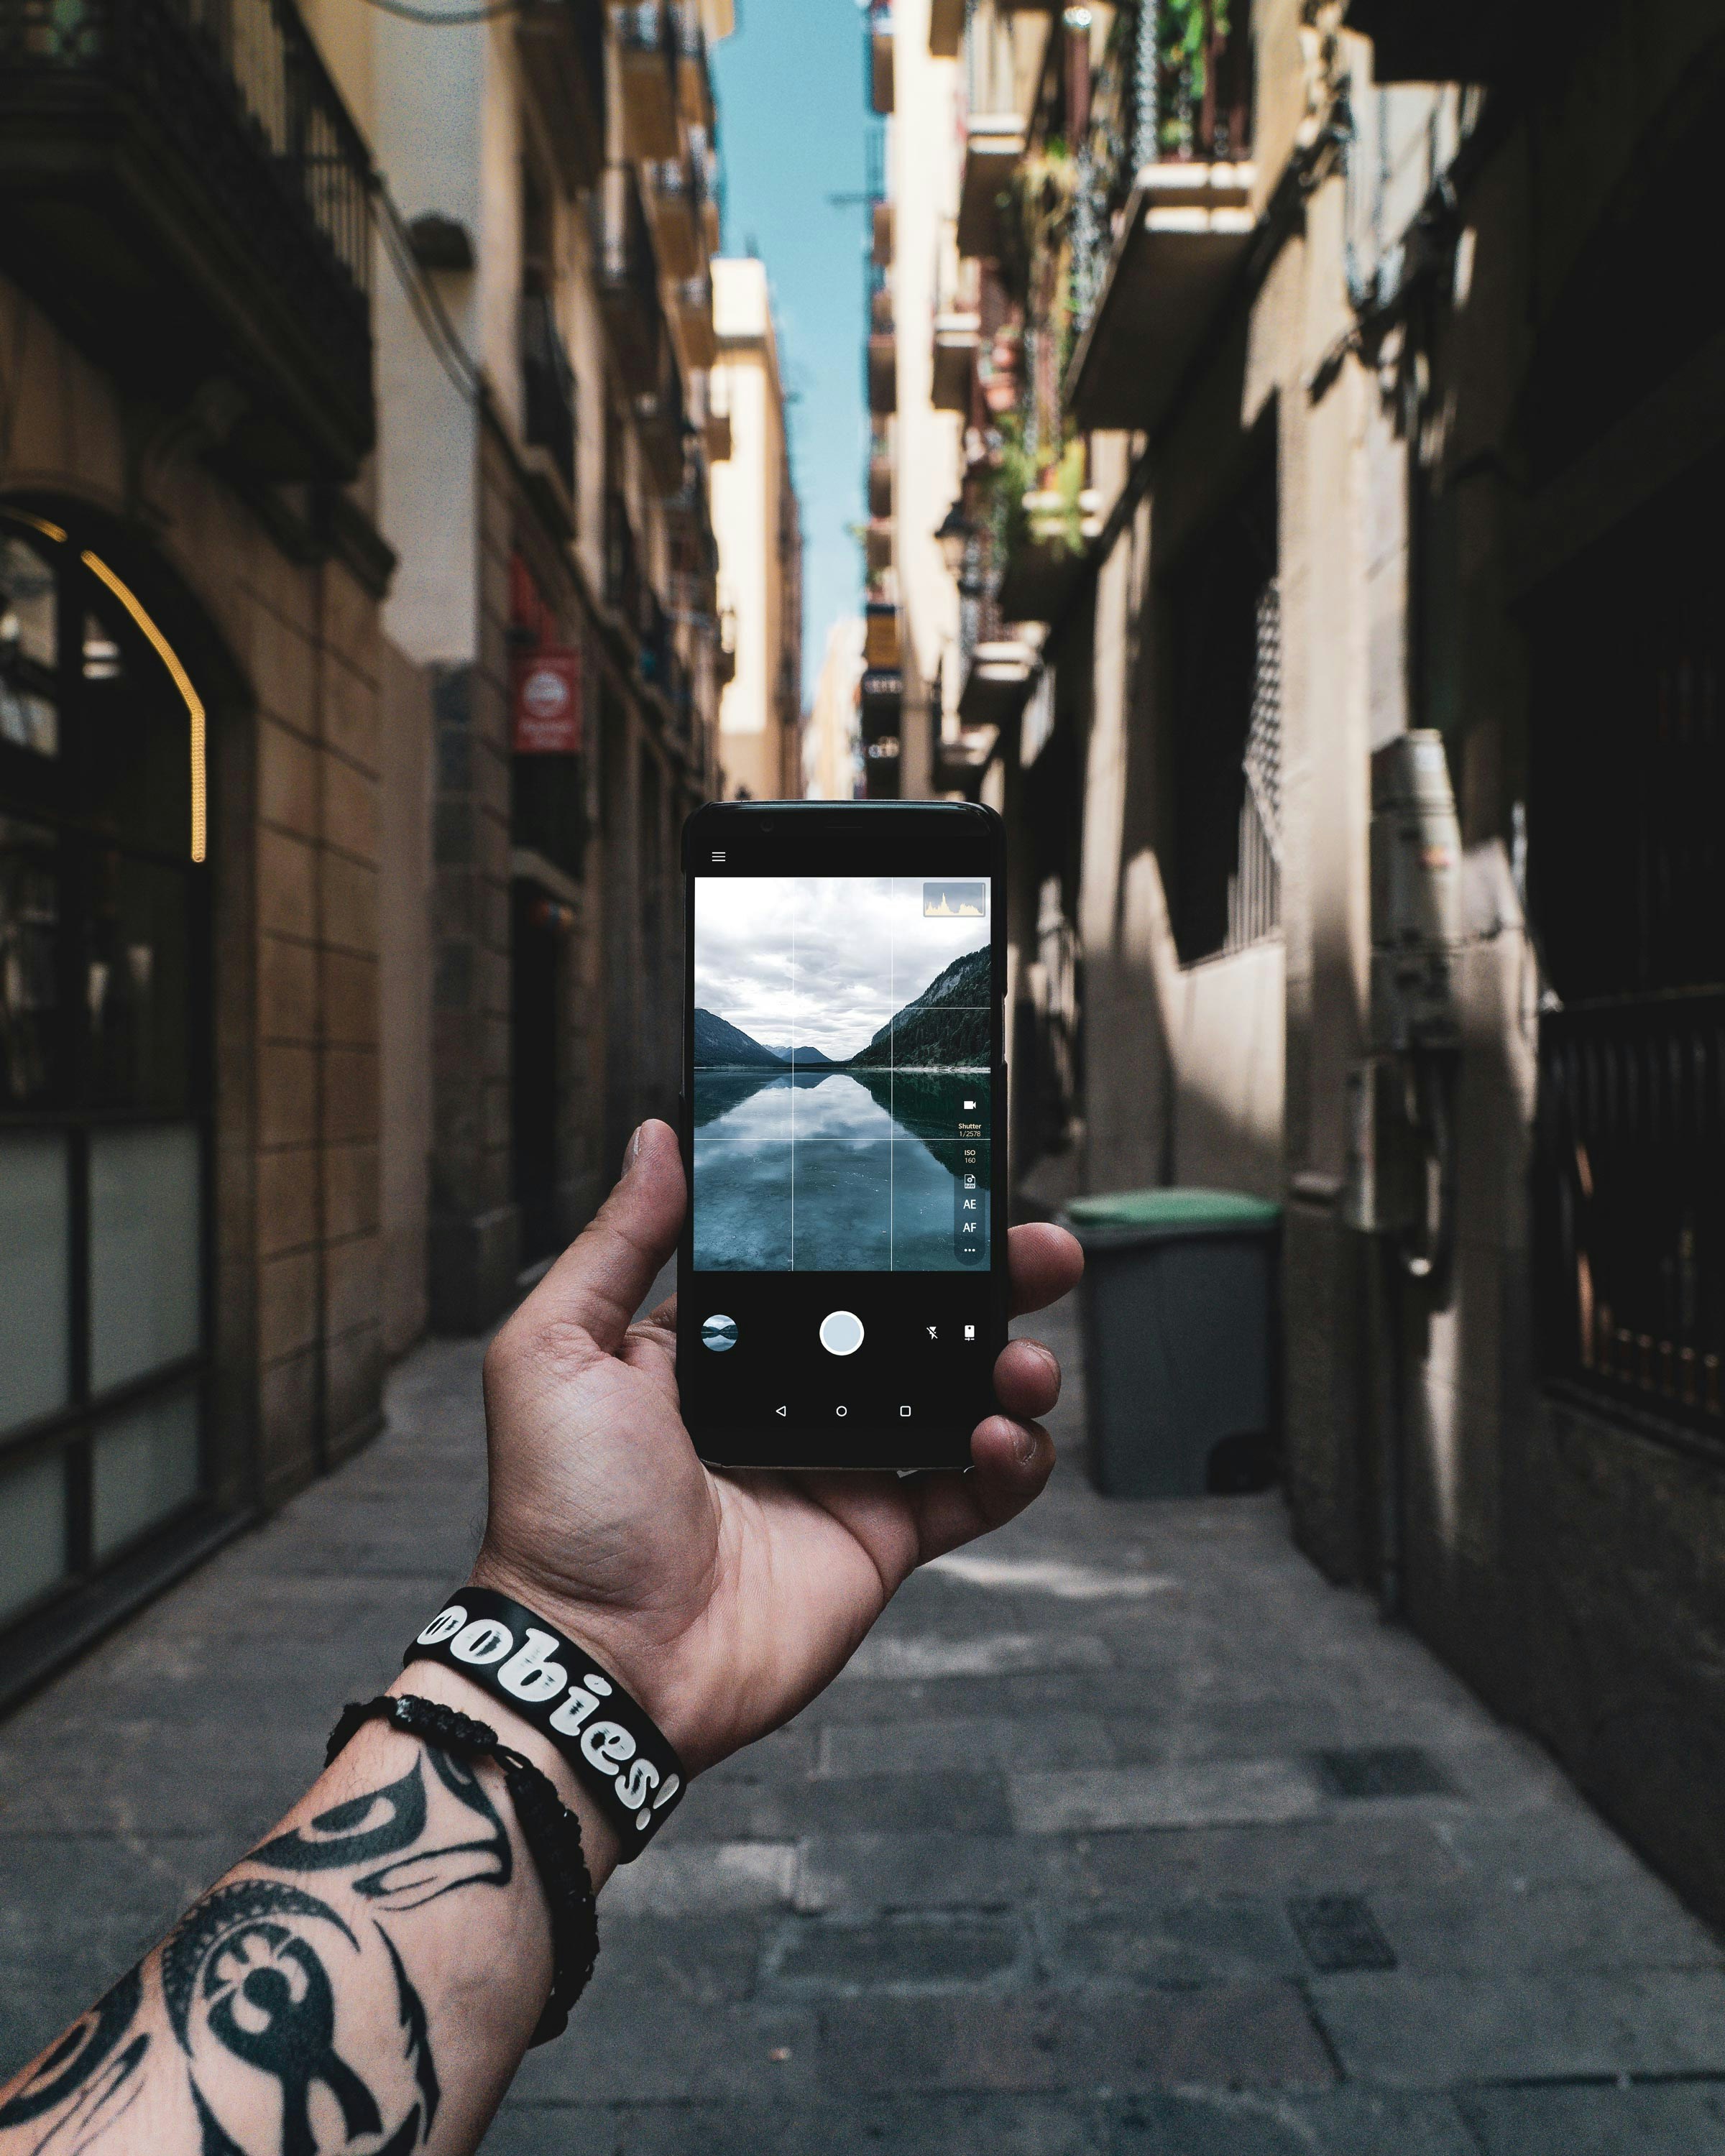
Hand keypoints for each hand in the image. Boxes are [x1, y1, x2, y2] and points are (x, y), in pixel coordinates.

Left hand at [472, 1119, 1082, 1775]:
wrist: (602, 1658)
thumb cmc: (562, 1509)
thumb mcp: (557, 1350)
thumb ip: (618, 1242)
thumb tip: (657, 1137)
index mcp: (725, 1344)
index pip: (825, 1264)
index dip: (890, 1228)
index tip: (947, 1186)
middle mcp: (792, 1397)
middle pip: (915, 1319)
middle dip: (989, 1280)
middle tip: (1042, 1251)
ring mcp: (844, 1468)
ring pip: (961, 1396)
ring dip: (1012, 1366)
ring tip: (1024, 1364)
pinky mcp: (882, 1539)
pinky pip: (973, 1492)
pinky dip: (1012, 1463)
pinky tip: (1004, 1439)